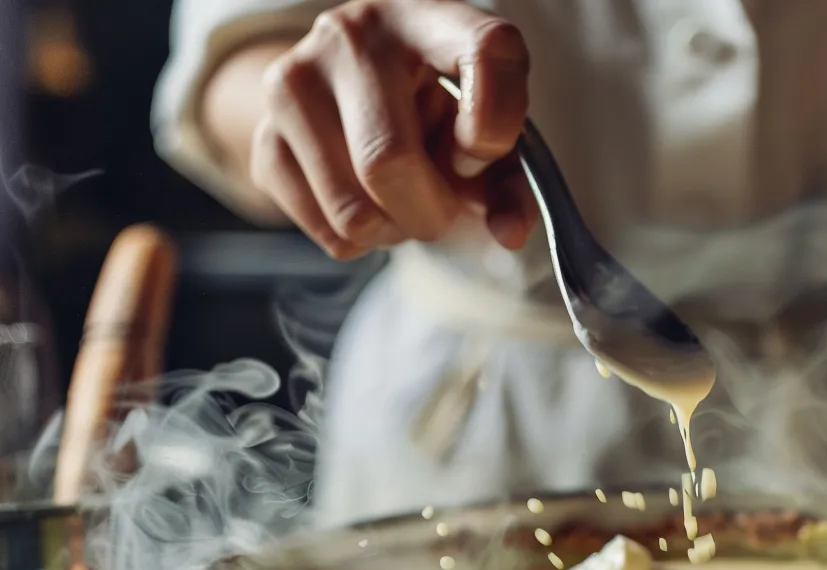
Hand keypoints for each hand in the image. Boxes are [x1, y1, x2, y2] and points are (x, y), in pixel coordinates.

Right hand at [250, 0, 535, 258]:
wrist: (347, 83)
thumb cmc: (437, 108)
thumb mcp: (487, 127)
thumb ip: (510, 177)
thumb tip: (509, 231)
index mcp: (428, 19)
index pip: (485, 53)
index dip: (496, 125)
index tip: (480, 153)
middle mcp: (354, 35)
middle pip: (388, 161)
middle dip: (429, 213)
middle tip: (439, 209)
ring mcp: (295, 80)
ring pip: (351, 211)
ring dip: (392, 232)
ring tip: (400, 203)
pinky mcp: (264, 133)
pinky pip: (325, 228)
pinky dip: (357, 239)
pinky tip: (365, 202)